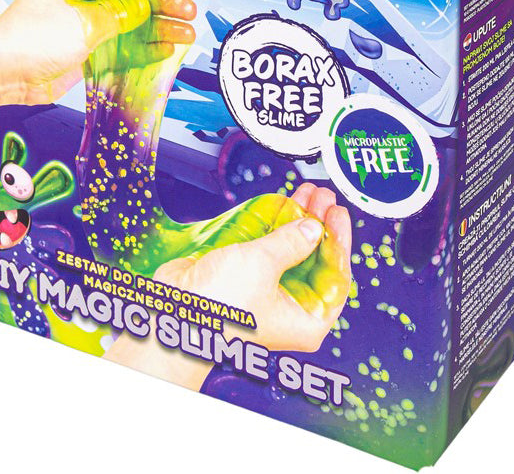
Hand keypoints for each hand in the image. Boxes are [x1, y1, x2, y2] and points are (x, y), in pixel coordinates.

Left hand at [0, 0, 195, 120]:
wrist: (4, 74)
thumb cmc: (32, 38)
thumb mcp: (84, 22)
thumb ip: (121, 14)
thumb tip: (145, 7)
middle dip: (162, 5)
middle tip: (188, 11)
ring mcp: (83, 19)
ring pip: (130, 20)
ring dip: (158, 27)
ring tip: (186, 33)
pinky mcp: (85, 46)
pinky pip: (121, 43)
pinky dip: (143, 47)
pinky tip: (167, 49)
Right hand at [104, 184, 352, 390]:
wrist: (175, 311)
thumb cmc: (218, 306)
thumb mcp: (263, 264)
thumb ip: (292, 241)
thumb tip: (312, 227)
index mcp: (307, 319)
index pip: (336, 276)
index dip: (339, 241)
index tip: (338, 214)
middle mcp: (291, 308)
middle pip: (316, 261)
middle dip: (319, 225)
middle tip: (324, 199)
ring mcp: (269, 292)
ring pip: (294, 251)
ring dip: (299, 221)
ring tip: (307, 193)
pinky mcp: (248, 277)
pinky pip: (270, 248)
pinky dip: (276, 227)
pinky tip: (284, 205)